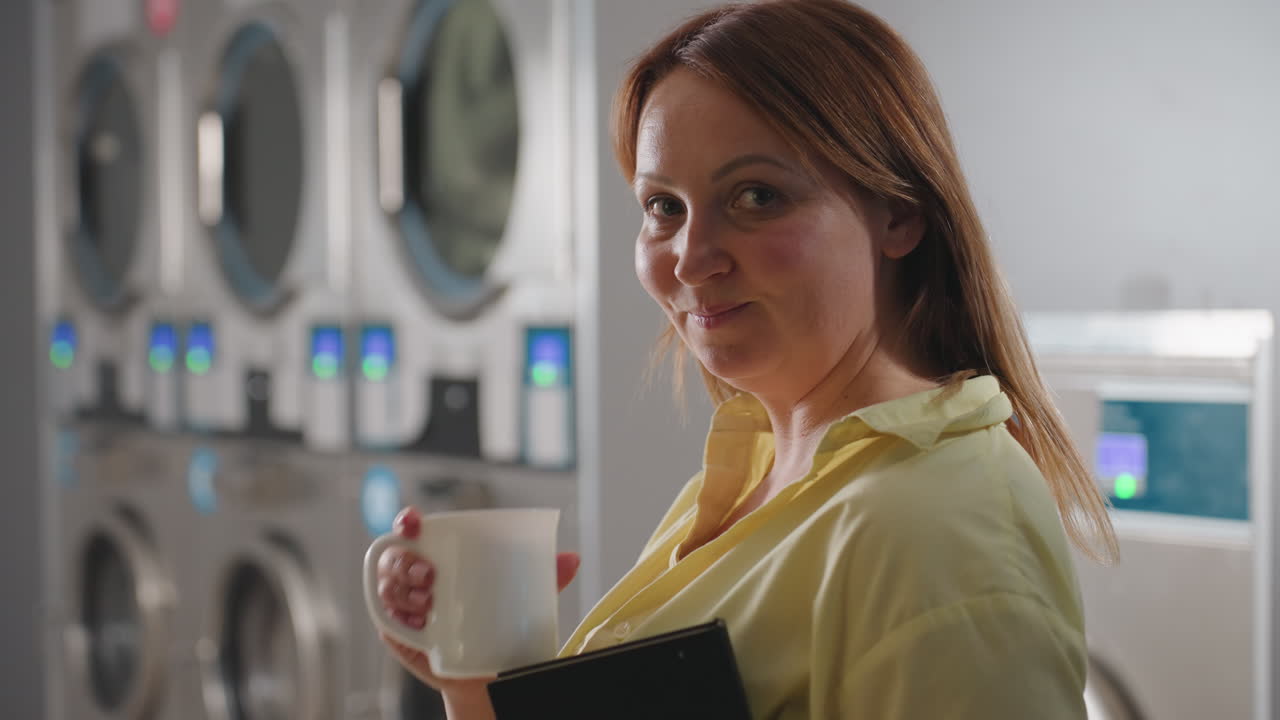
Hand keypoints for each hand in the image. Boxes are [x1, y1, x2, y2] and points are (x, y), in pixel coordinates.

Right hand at [377, 505, 581, 692]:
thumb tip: (573, 559)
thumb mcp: (518, 596)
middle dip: (406, 562)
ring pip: (386, 584)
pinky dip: (398, 618)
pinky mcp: (396, 628)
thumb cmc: (497, 621)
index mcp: (440, 553)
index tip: (415, 523)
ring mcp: (402, 600)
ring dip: (402, 591)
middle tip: (431, 578)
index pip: (412, 526)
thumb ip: (543, 575)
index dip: (407, 520)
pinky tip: (418, 624)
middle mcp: (415, 573)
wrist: (484, 670)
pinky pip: (384, 616)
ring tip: (430, 604)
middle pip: (394, 554)